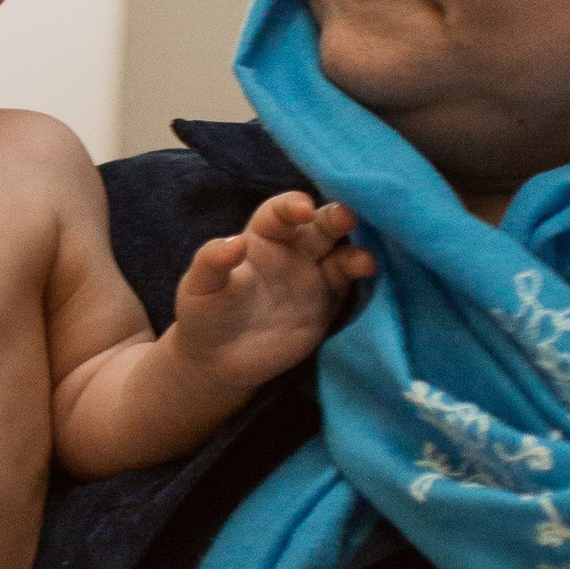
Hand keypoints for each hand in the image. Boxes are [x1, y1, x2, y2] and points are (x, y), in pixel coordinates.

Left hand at [172, 191, 371, 388]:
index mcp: (261, 237)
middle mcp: (293, 250)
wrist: (219, 362)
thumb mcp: (198, 288)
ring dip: (355, 253)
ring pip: (341, 254)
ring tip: (364, 263)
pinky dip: (362, 282)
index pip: (281, 212)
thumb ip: (211, 262)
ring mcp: (313, 277)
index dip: (292, 206)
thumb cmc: (204, 315)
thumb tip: (234, 242)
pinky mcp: (327, 305)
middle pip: (320, 225)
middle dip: (336, 218)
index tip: (303, 208)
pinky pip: (349, 287)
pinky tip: (371, 280)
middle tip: (348, 217)